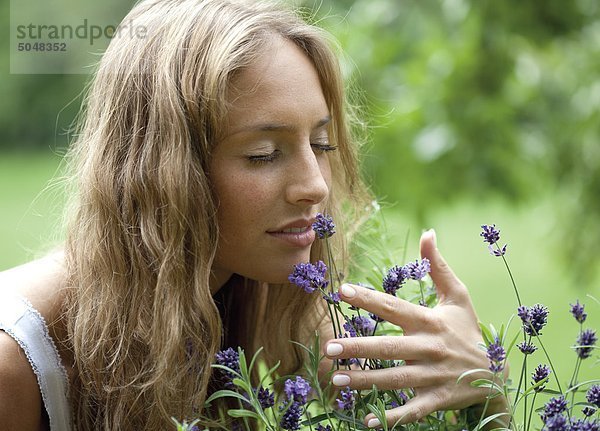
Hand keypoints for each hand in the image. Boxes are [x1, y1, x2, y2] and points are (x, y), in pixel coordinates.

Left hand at [324, 229, 507, 427]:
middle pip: (389, 347)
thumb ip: (438, 266)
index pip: (394, 307)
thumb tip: (428, 232)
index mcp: (430, 321)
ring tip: (336, 379)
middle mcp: (429, 348)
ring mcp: (433, 376)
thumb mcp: (459, 296)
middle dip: (358, 348)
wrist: (496, 375)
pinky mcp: (437, 399)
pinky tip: (368, 422)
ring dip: (365, 381)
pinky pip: (412, 410)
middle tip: (329, 348)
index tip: (342, 291)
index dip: (369, 298)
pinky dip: (392, 418)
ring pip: (395, 379)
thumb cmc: (468, 330)